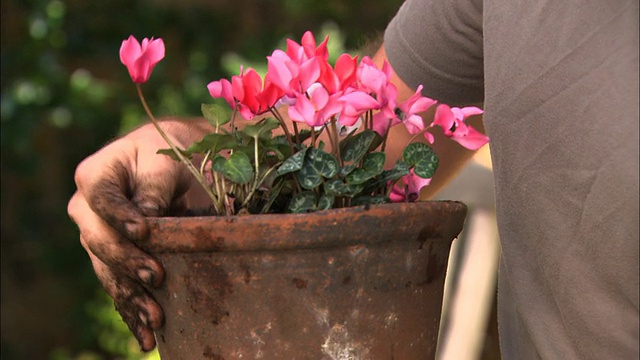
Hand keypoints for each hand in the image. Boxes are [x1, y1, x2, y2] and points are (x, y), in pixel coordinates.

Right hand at [67, 119, 209, 350]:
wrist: (175, 164)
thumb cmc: (172, 154)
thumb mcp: (167, 161)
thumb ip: (154, 187)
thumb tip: (148, 221)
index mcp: (96, 175)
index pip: (103, 201)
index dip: (120, 218)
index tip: (144, 232)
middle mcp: (87, 209)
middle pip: (98, 240)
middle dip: (126, 262)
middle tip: (156, 277)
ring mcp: (96, 236)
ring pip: (106, 270)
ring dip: (130, 296)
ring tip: (154, 319)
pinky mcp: (112, 259)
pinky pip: (116, 286)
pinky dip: (131, 310)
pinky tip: (145, 334)